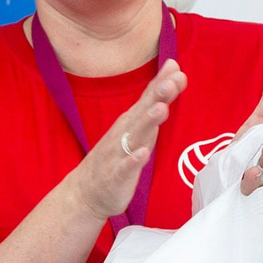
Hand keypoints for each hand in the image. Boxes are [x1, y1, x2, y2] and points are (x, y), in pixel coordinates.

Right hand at [68, 59, 188, 220]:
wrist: (85, 192)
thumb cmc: (117, 156)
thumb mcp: (139, 126)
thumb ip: (156, 100)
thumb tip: (174, 72)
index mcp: (132, 122)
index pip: (148, 99)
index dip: (162, 84)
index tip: (177, 70)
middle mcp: (124, 133)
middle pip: (143, 113)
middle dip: (157, 97)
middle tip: (171, 83)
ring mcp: (119, 154)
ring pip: (135, 136)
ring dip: (147, 122)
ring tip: (161, 109)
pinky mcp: (116, 176)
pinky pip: (126, 167)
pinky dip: (134, 160)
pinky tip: (143, 154)